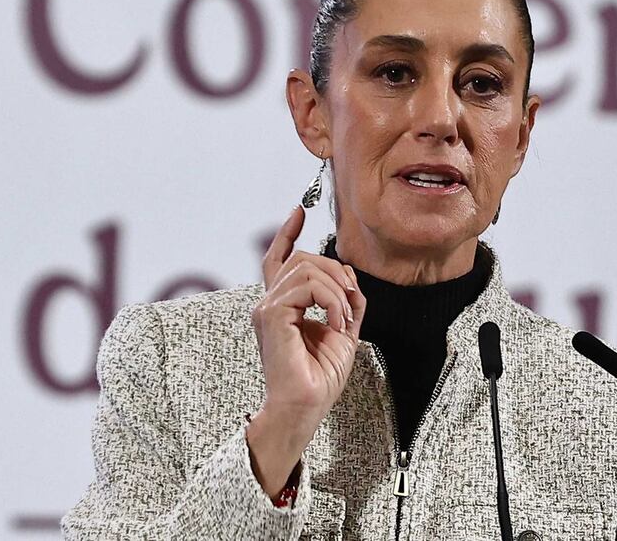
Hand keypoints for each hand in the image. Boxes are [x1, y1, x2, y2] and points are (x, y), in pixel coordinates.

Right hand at [246, 205, 366, 496]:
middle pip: (301, 258)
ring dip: (335, 289)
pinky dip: (330, 300)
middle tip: (349, 300)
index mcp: (283, 306)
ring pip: (305, 267)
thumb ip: (345, 301)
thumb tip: (350, 277)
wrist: (305, 406)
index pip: (280, 259)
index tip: (299, 210)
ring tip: (343, 317)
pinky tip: (336, 323)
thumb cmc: (319, 377)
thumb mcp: (343, 331)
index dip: (288, 232)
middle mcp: (269, 304)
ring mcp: (267, 308)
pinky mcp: (271, 315)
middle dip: (334, 269)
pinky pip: (306, 286)